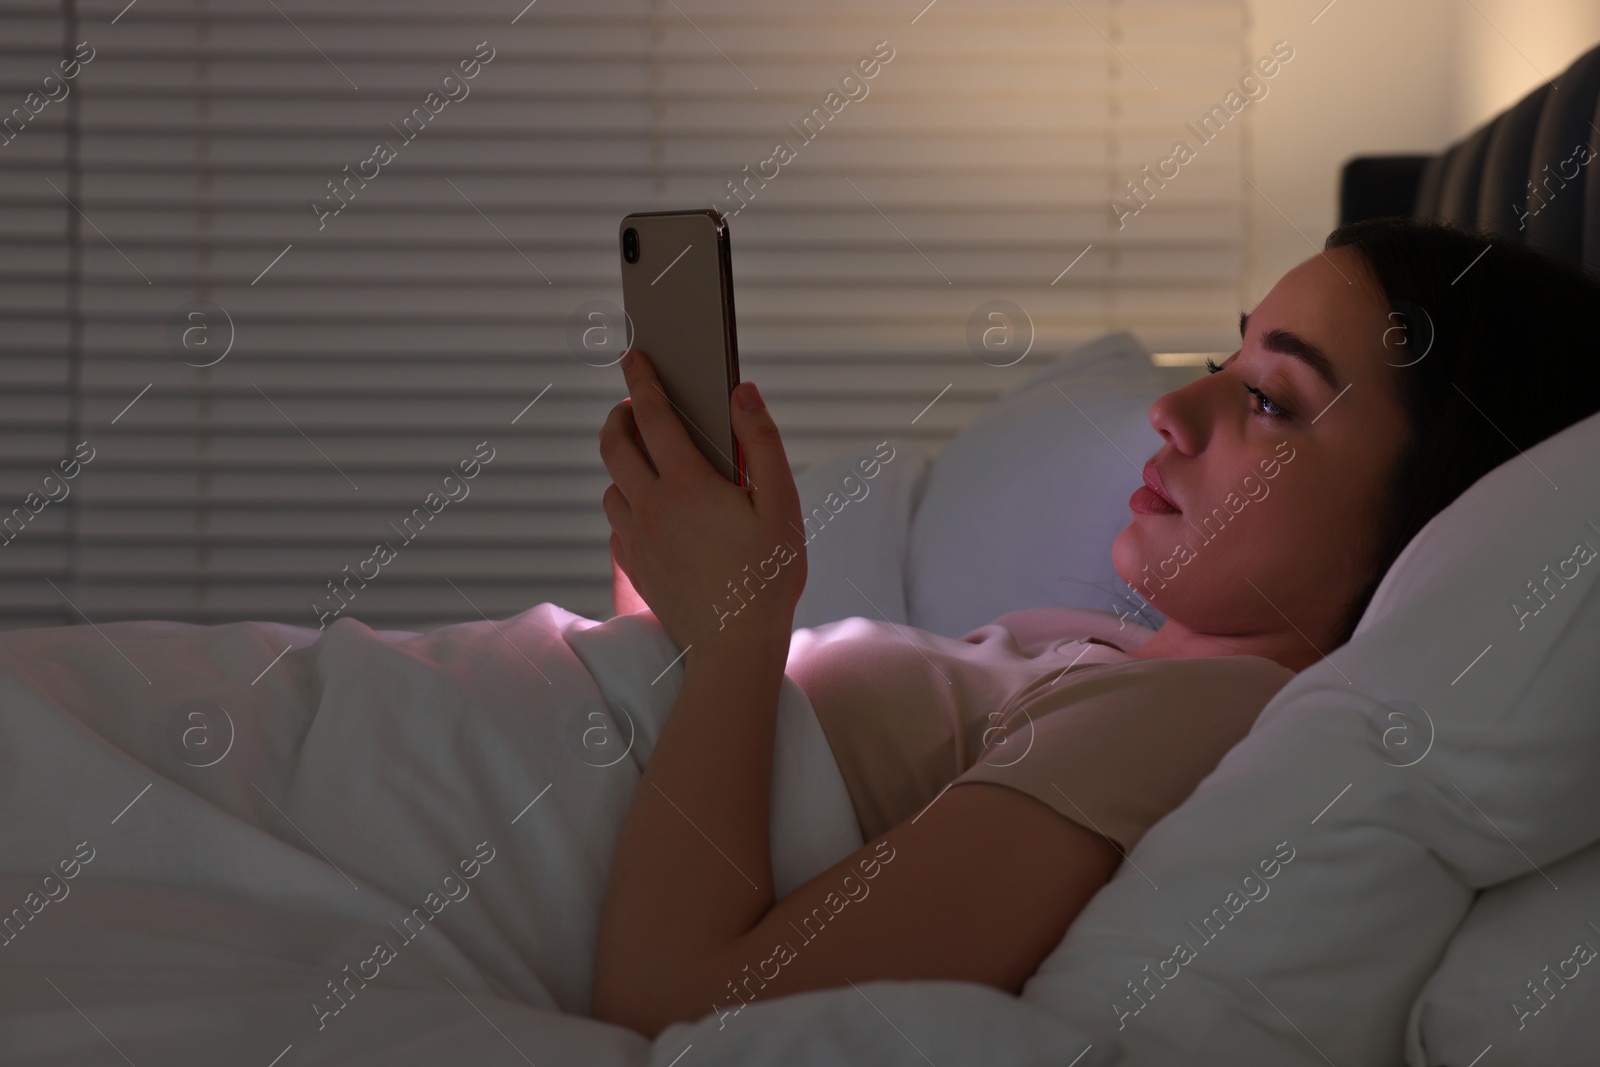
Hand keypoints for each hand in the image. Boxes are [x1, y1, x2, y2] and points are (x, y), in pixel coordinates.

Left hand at [599, 349, 806, 653]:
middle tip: (635, 406)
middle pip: (615, 445)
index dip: (643, 380)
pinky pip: (615, 525)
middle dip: (620, 416)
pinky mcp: (634, 568)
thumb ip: (761, 443)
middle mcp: (651, 507)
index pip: (653, 416)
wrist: (735, 647)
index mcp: (688, 485)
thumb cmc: (768, 577)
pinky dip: (625, 506)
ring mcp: (637, 540)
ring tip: (648, 460)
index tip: (634, 355)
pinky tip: (648, 510)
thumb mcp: (781, 504)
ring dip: (623, 464)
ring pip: (611, 486)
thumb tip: (742, 392)